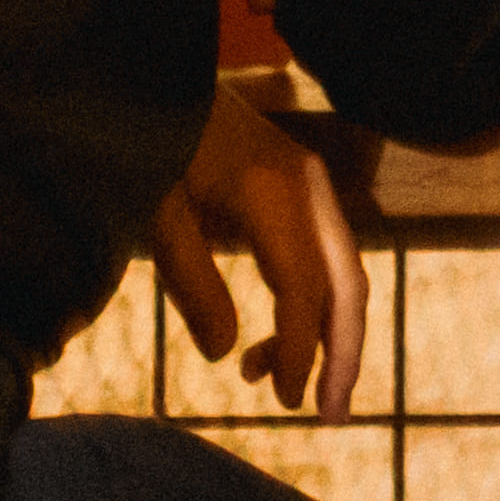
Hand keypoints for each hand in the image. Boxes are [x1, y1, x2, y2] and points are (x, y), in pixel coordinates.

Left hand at [145, 82, 362, 413]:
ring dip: (327, 335)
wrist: (161, 84)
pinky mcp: (305, 190)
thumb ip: (194, 286)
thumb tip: (226, 353)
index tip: (285, 402)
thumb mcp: (159, 220)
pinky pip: (325, 258)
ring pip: (343, 274)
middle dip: (343, 354)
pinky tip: (272, 338)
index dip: (301, 350)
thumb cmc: (151, 150)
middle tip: (328, 416)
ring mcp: (314, 186)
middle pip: (348, 284)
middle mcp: (311, 189)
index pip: (305, 289)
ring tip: (283, 387)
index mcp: (275, 195)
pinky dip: (312, 305)